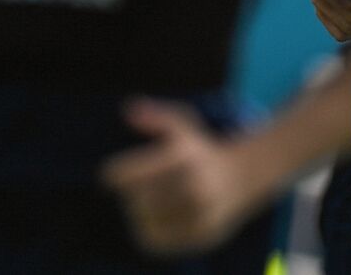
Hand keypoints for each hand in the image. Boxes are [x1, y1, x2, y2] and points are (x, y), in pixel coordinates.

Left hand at [101, 99, 263, 256]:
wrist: (241, 177)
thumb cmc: (200, 150)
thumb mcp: (181, 125)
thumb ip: (155, 116)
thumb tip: (127, 109)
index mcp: (185, 156)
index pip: (131, 175)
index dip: (115, 174)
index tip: (110, 175)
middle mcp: (195, 186)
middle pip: (137, 199)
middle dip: (132, 194)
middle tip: (135, 189)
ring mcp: (201, 213)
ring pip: (146, 221)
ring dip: (139, 212)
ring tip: (145, 203)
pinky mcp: (202, 235)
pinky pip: (159, 240)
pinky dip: (149, 231)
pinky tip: (155, 218)